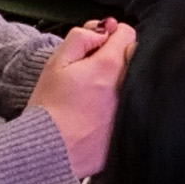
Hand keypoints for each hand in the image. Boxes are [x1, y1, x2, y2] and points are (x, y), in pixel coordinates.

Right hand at [28, 18, 130, 176]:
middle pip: (134, 56)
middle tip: (94, 67)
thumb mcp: (55, 64)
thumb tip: (101, 31)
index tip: (99, 42)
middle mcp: (126, 86)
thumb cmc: (49, 109)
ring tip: (94, 93)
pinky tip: (98, 112)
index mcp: (109, 66)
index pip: (128, 33)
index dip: (111, 34)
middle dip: (118, 54)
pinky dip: (119, 104)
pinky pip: (133, 106)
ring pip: (134, 81)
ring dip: (119, 80)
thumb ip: (80, 38)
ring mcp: (130, 108)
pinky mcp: (129, 128)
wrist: (50, 152)